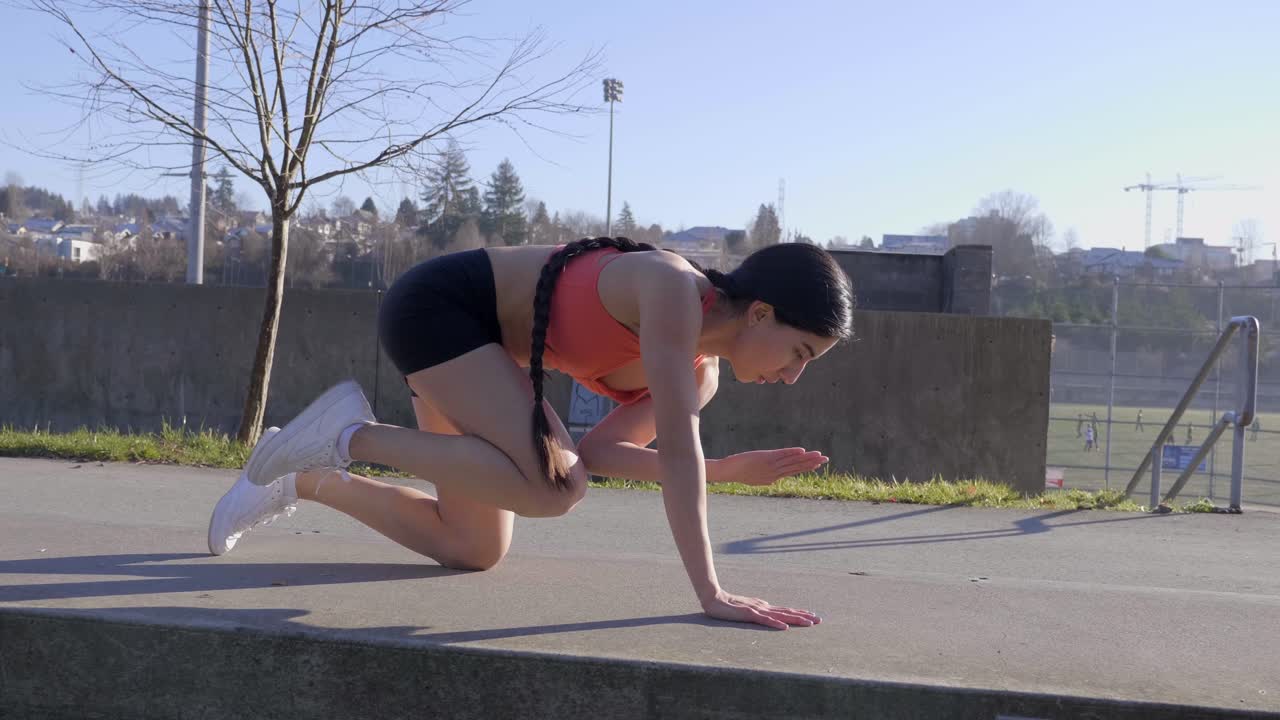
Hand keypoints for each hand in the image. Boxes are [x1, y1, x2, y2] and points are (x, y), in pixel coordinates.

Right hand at [702, 589, 821, 629]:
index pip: (785, 610)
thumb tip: (771, 614)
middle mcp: (764, 607)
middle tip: (819, 620)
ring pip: (780, 616)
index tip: (813, 616)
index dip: (799, 613)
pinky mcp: (748, 614)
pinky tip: (785, 627)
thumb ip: (759, 611)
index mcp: (764, 607)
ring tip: (809, 623)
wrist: (713, 598)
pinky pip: (764, 620)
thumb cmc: (728, 605)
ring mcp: (757, 610)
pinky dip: (775, 624)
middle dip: (804, 616)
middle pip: (787, 612)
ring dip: (795, 619)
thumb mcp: (747, 609)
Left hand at [711, 447, 827, 485]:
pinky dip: (792, 453)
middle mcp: (774, 473)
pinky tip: (802, 450)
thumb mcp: (754, 478)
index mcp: (773, 478)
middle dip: (812, 463)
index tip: (818, 464)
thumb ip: (766, 477)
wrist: (727, 471)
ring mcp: (771, 466)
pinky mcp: (766, 458)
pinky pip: (782, 456)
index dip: (806, 467)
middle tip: (826, 459)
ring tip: (819, 455)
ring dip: (806, 458)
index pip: (793, 471)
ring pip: (792, 462)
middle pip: (796, 467)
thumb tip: (773, 479)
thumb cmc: (737, 473)